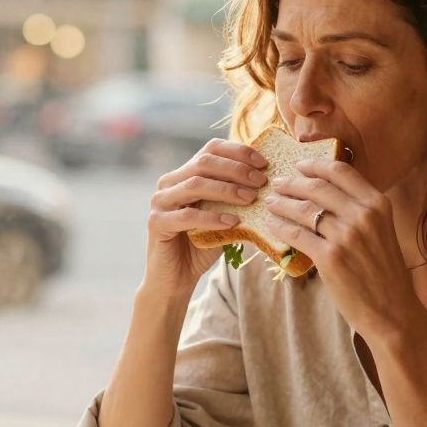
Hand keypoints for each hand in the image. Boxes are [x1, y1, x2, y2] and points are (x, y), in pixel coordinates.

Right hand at [142, 139, 268, 298]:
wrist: (176, 278)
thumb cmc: (201, 246)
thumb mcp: (224, 217)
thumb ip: (236, 199)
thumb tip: (270, 183)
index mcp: (184, 174)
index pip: (211, 149)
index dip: (238, 152)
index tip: (263, 164)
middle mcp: (169, 182)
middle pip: (204, 162)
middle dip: (237, 169)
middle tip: (261, 181)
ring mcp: (160, 201)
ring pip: (196, 184)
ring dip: (227, 190)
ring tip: (251, 199)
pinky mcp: (157, 223)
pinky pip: (188, 216)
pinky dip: (213, 217)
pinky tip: (233, 222)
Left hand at [263, 158, 423, 340]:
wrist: (393, 311)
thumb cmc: (385, 274)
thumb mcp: (382, 231)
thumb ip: (359, 211)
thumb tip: (324, 196)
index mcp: (378, 204)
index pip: (341, 171)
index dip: (315, 165)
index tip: (299, 165)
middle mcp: (363, 215)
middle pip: (317, 186)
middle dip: (292, 183)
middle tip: (278, 183)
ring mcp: (346, 236)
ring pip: (304, 209)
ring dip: (282, 203)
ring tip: (270, 202)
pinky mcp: (330, 258)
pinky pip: (296, 234)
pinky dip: (280, 227)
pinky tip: (271, 224)